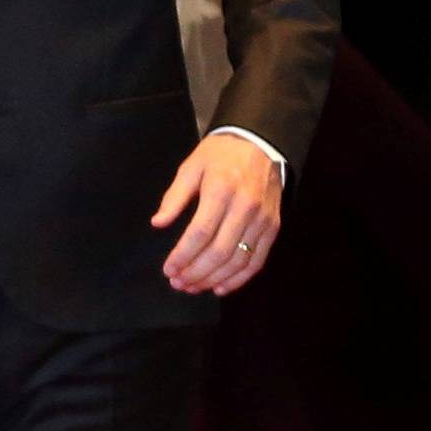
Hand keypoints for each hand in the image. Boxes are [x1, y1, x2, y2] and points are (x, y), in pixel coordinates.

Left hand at [152, 133, 282, 295]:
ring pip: (238, 261)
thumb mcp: (192, 166)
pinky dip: (239, 279)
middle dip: (195, 273)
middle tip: (177, 283)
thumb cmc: (220, 155)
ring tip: (193, 287)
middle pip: (219, 252)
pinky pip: (257, 260)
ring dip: (213, 279)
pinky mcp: (272, 227)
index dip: (183, 256)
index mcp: (221, 190)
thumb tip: (158, 223)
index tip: (168, 269)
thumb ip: (175, 196)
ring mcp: (262, 220)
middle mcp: (245, 208)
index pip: (200, 233)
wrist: (260, 142)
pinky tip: (220, 287)